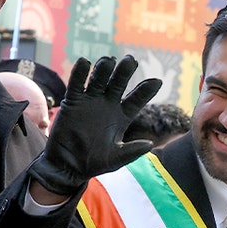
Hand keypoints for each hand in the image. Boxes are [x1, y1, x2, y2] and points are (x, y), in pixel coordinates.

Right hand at [28, 55, 161, 195]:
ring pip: (99, 79)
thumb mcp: (116, 159)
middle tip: (131, 61)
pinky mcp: (73, 101)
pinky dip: (80, 73)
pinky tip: (84, 62)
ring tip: (108, 61)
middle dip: (125, 72)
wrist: (68, 166)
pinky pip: (77, 84)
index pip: (137, 99)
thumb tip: (150, 145)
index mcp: (122, 117)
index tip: (157, 81)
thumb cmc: (94, 163)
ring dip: (104, 69)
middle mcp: (108, 105)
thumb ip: (132, 151)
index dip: (146, 90)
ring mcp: (90, 101)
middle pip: (119, 83)